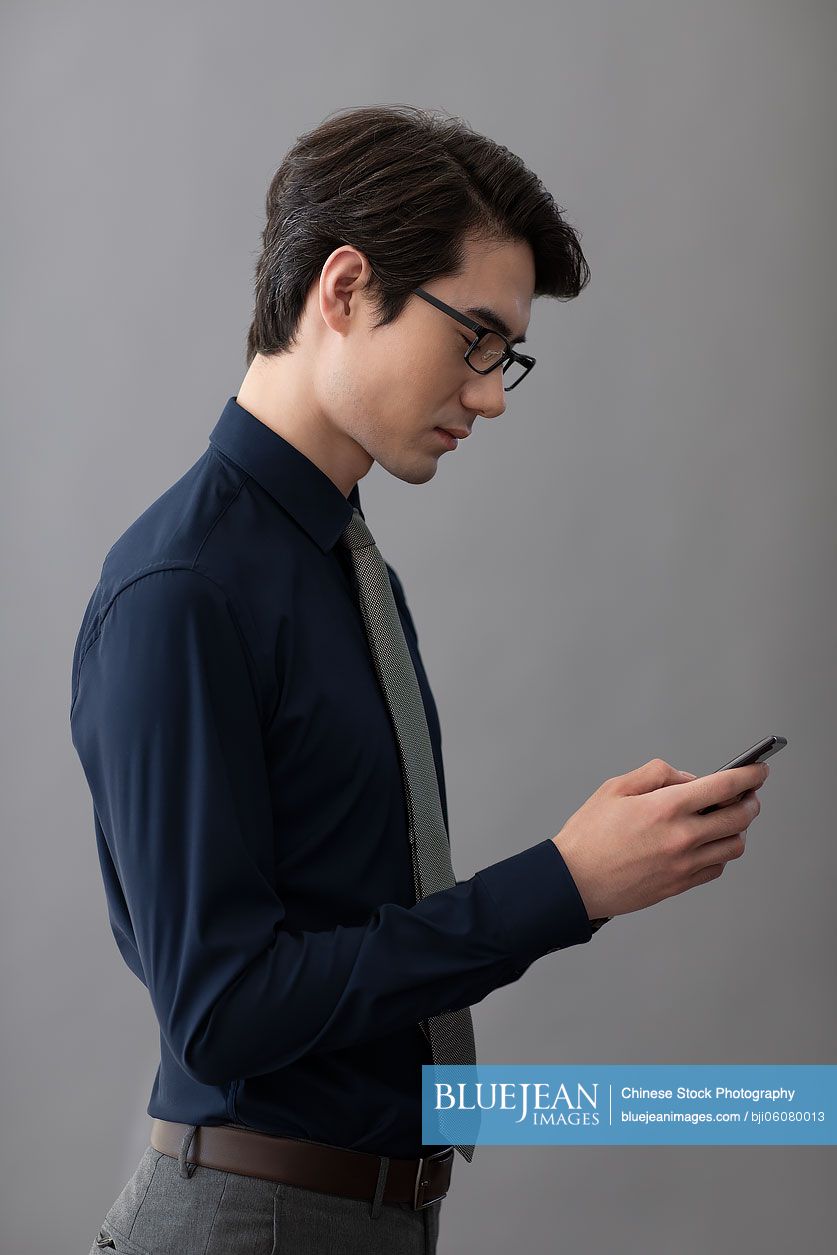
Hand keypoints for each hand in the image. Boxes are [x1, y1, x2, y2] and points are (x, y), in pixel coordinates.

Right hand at [552, 758, 767, 918]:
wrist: (574, 881)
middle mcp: (682, 837)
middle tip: (749, 793)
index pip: (725, 786)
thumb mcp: (615, 787)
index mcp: (667, 807)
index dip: (750, 775)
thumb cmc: (589, 834)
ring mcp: (684, 865)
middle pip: (740, 817)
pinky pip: (717, 868)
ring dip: (739, 828)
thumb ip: (656, 774)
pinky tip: (710, 843)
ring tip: (728, 818)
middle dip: (751, 800)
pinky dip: (722, 852)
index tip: (759, 769)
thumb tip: (688, 779)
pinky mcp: (680, 885)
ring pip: (734, 845)